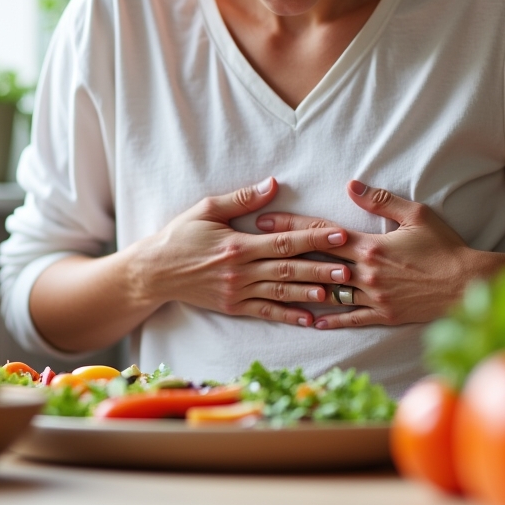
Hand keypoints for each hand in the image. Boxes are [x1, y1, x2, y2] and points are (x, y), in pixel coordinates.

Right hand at [130, 177, 352, 327]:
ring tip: (336, 294)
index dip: (314, 238)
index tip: (339, 235)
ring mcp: (237, 291)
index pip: (284, 240)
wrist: (154, 272)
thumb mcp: (207, 209)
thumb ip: (242, 199)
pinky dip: (288, 316)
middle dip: (321, 269)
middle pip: (288, 269)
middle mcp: (241, 270)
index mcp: (238, 244)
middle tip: (350, 270)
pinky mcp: (233, 307)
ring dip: (310, 293)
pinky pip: (265, 313)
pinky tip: (310, 320)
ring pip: (280, 293)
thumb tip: (273, 184)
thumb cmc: (180, 236)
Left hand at [255, 180, 504, 329]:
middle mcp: (365, 274)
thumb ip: (381, 200)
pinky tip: (310, 320)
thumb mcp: (416, 214)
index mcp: (370, 246)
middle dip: (284, 255)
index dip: (291, 226)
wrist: (467, 284)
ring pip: (329, 293)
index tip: (266, 221)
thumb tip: (351, 184)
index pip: (322, 234)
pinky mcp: (384, 315)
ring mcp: (373, 297)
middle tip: (255, 250)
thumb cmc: (444, 246)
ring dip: (300, 288)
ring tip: (272, 285)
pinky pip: (350, 318)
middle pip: (317, 262)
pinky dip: (330, 319)